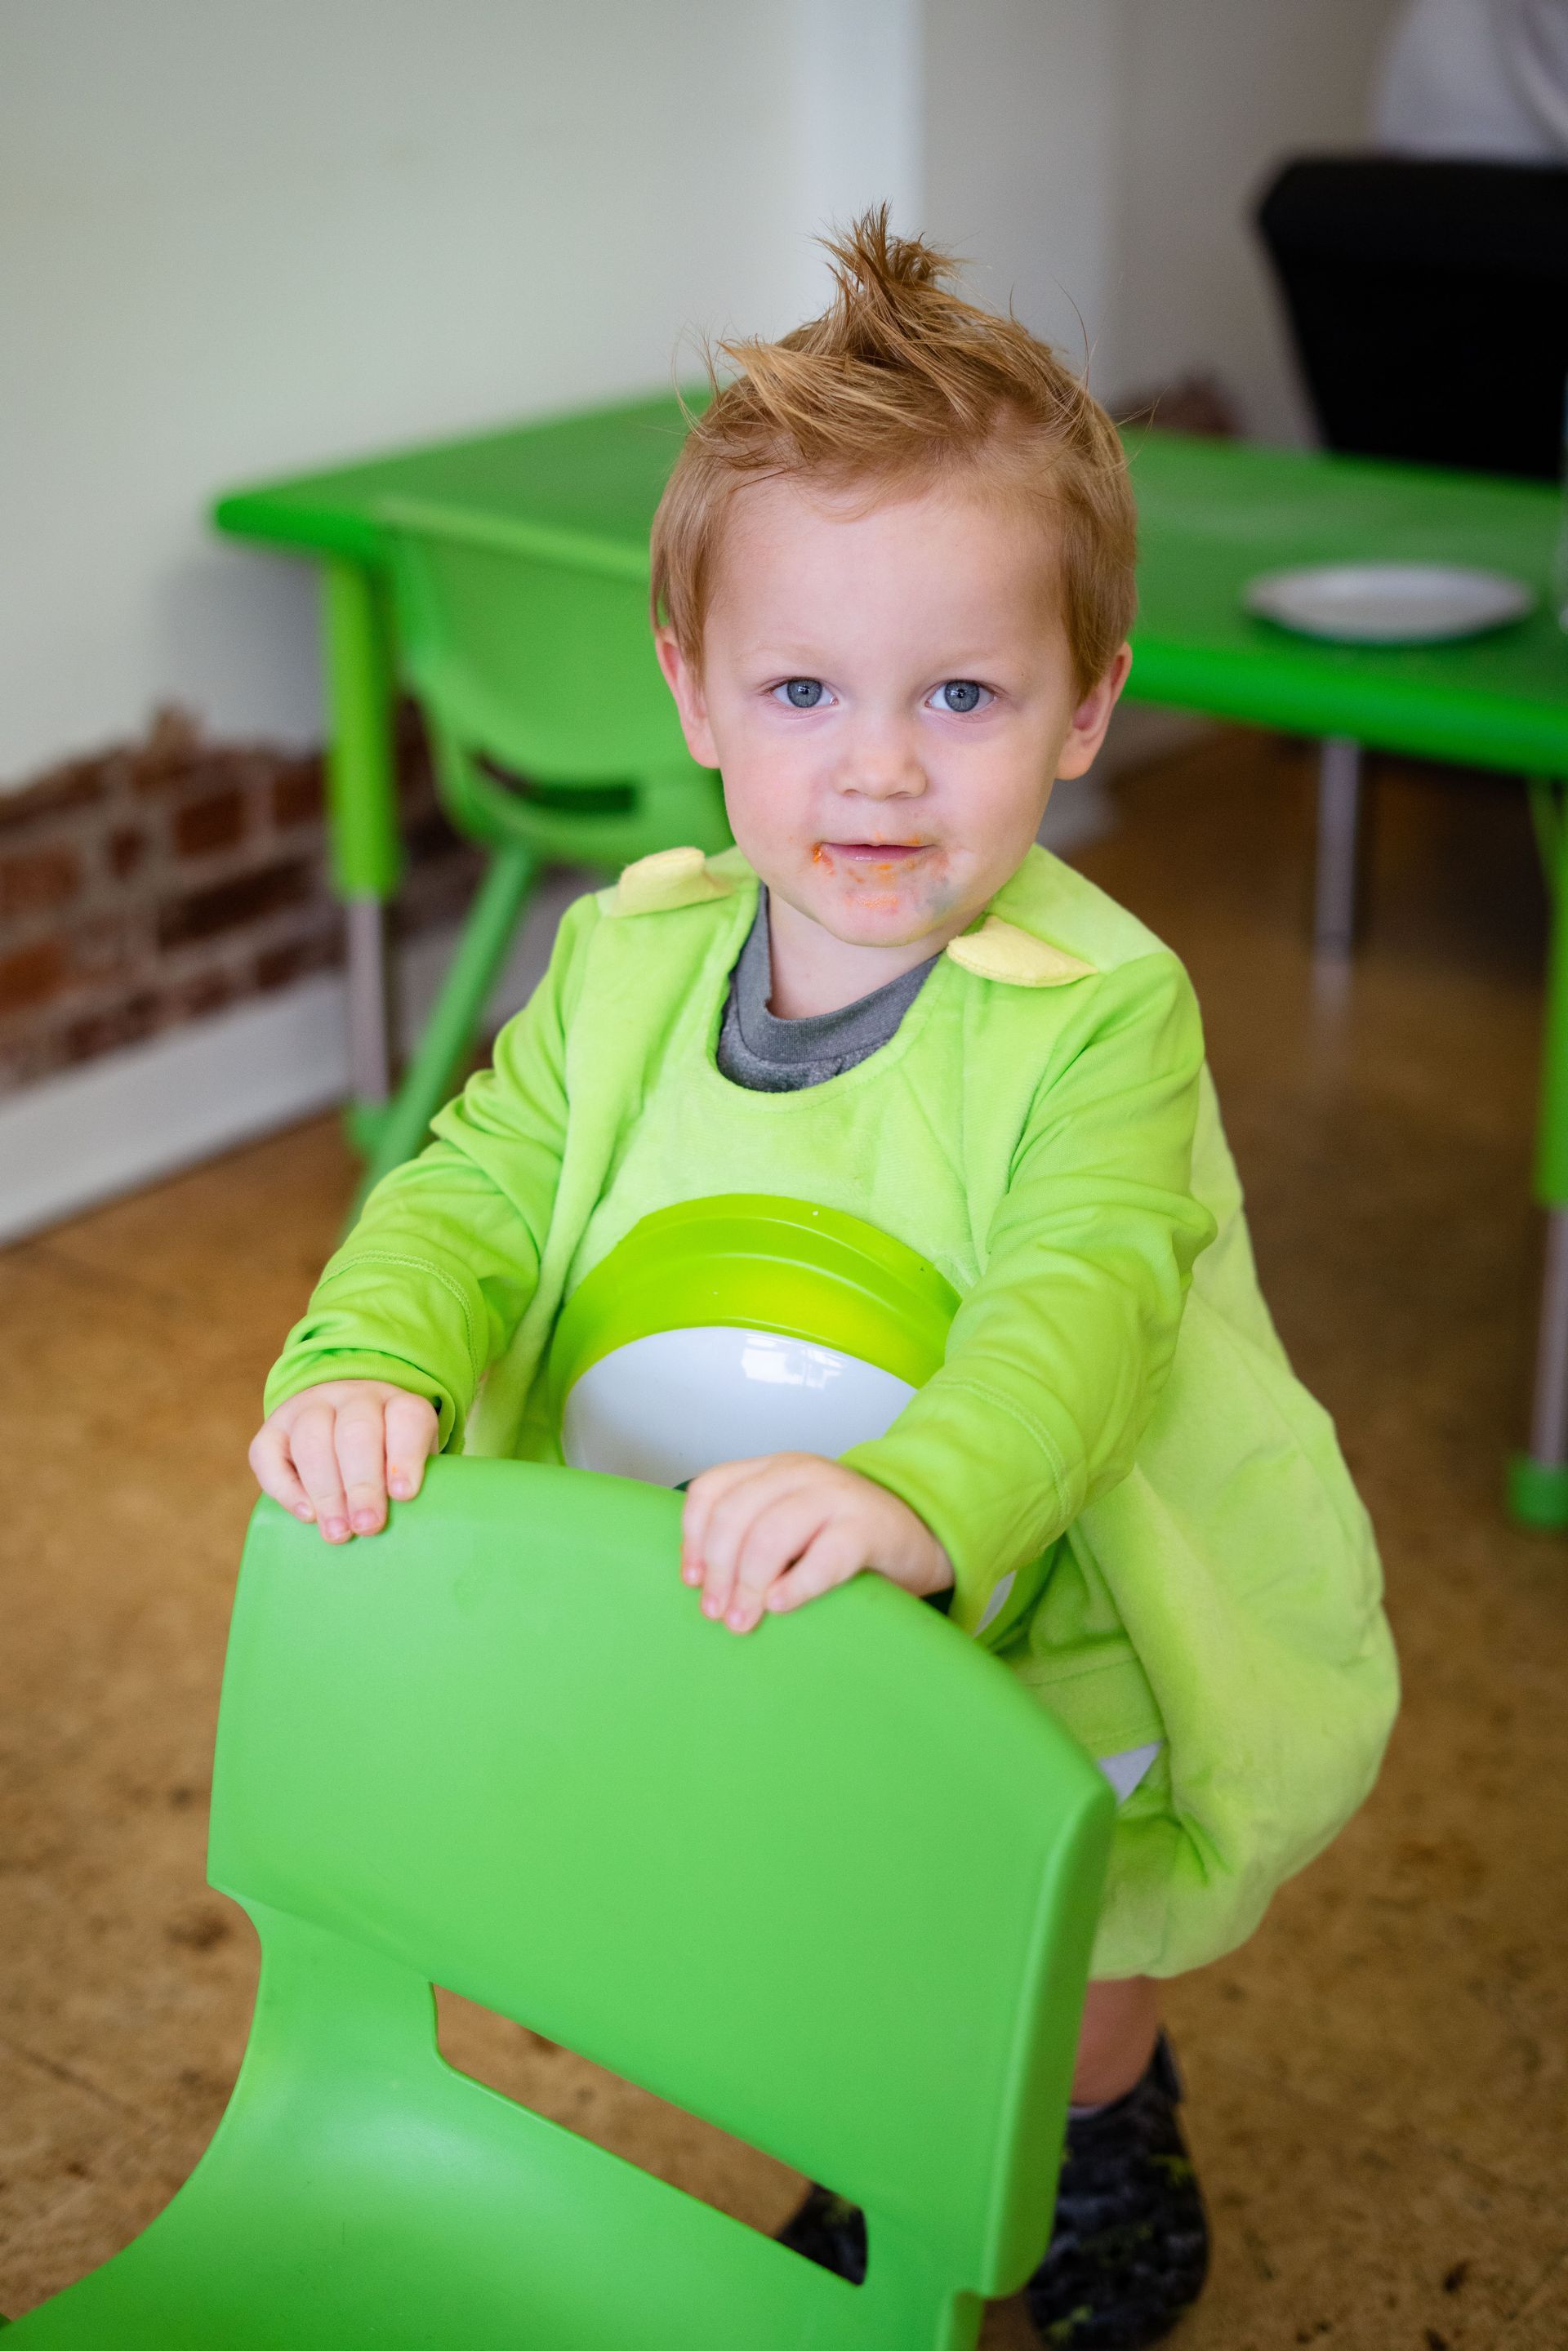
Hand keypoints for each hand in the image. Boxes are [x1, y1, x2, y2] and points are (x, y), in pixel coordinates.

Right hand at [249, 1380, 438, 1543]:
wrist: (335, 1428)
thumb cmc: (382, 1461)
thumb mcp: (406, 1463)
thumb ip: (407, 1485)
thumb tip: (413, 1526)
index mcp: (395, 1403)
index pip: (407, 1416)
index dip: (406, 1455)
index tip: (404, 1495)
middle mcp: (353, 1398)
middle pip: (357, 1431)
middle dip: (363, 1484)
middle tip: (368, 1526)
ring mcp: (308, 1408)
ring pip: (313, 1439)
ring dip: (326, 1491)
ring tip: (338, 1532)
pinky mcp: (272, 1430)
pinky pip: (268, 1454)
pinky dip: (286, 1488)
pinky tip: (306, 1515)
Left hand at [680, 1452, 952, 1634]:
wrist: (919, 1536)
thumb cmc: (846, 1538)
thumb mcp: (794, 1522)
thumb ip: (754, 1534)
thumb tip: (703, 1586)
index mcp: (775, 1469)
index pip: (713, 1489)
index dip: (693, 1537)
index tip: (692, 1580)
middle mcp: (801, 1473)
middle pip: (735, 1516)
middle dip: (718, 1570)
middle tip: (716, 1613)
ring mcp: (836, 1496)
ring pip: (770, 1535)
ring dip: (748, 1584)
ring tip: (743, 1621)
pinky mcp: (868, 1527)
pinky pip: (823, 1558)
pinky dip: (795, 1586)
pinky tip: (780, 1606)